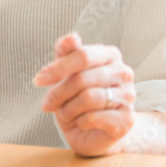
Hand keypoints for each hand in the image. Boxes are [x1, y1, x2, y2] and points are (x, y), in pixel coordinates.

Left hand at [35, 32, 135, 155]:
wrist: (94, 130)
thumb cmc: (77, 95)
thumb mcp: (66, 71)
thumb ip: (66, 52)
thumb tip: (72, 36)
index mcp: (110, 55)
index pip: (82, 55)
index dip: (57, 68)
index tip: (39, 80)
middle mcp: (123, 73)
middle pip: (82, 78)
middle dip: (58, 93)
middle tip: (46, 104)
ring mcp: (128, 96)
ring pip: (88, 98)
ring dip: (68, 108)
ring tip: (63, 113)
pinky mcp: (127, 119)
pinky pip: (94, 117)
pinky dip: (80, 121)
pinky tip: (79, 122)